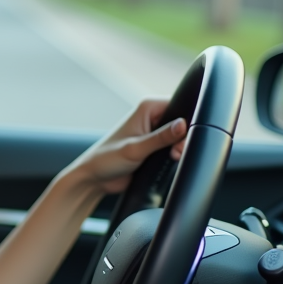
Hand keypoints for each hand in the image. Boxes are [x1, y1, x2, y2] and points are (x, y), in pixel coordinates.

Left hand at [66, 99, 187, 194]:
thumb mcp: (136, 148)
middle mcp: (152, 117)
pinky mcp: (155, 147)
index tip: (183, 137)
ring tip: (172, 157)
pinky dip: (176, 154)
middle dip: (184, 138)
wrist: (96, 178)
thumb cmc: (107, 159)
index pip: (179, 105)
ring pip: (180, 136)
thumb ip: (160, 137)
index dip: (187, 121)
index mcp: (147, 108)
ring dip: (180, 147)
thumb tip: (182, 125)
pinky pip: (174, 147)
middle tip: (176, 152)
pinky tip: (171, 161)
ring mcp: (154, 132)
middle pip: (183, 122)